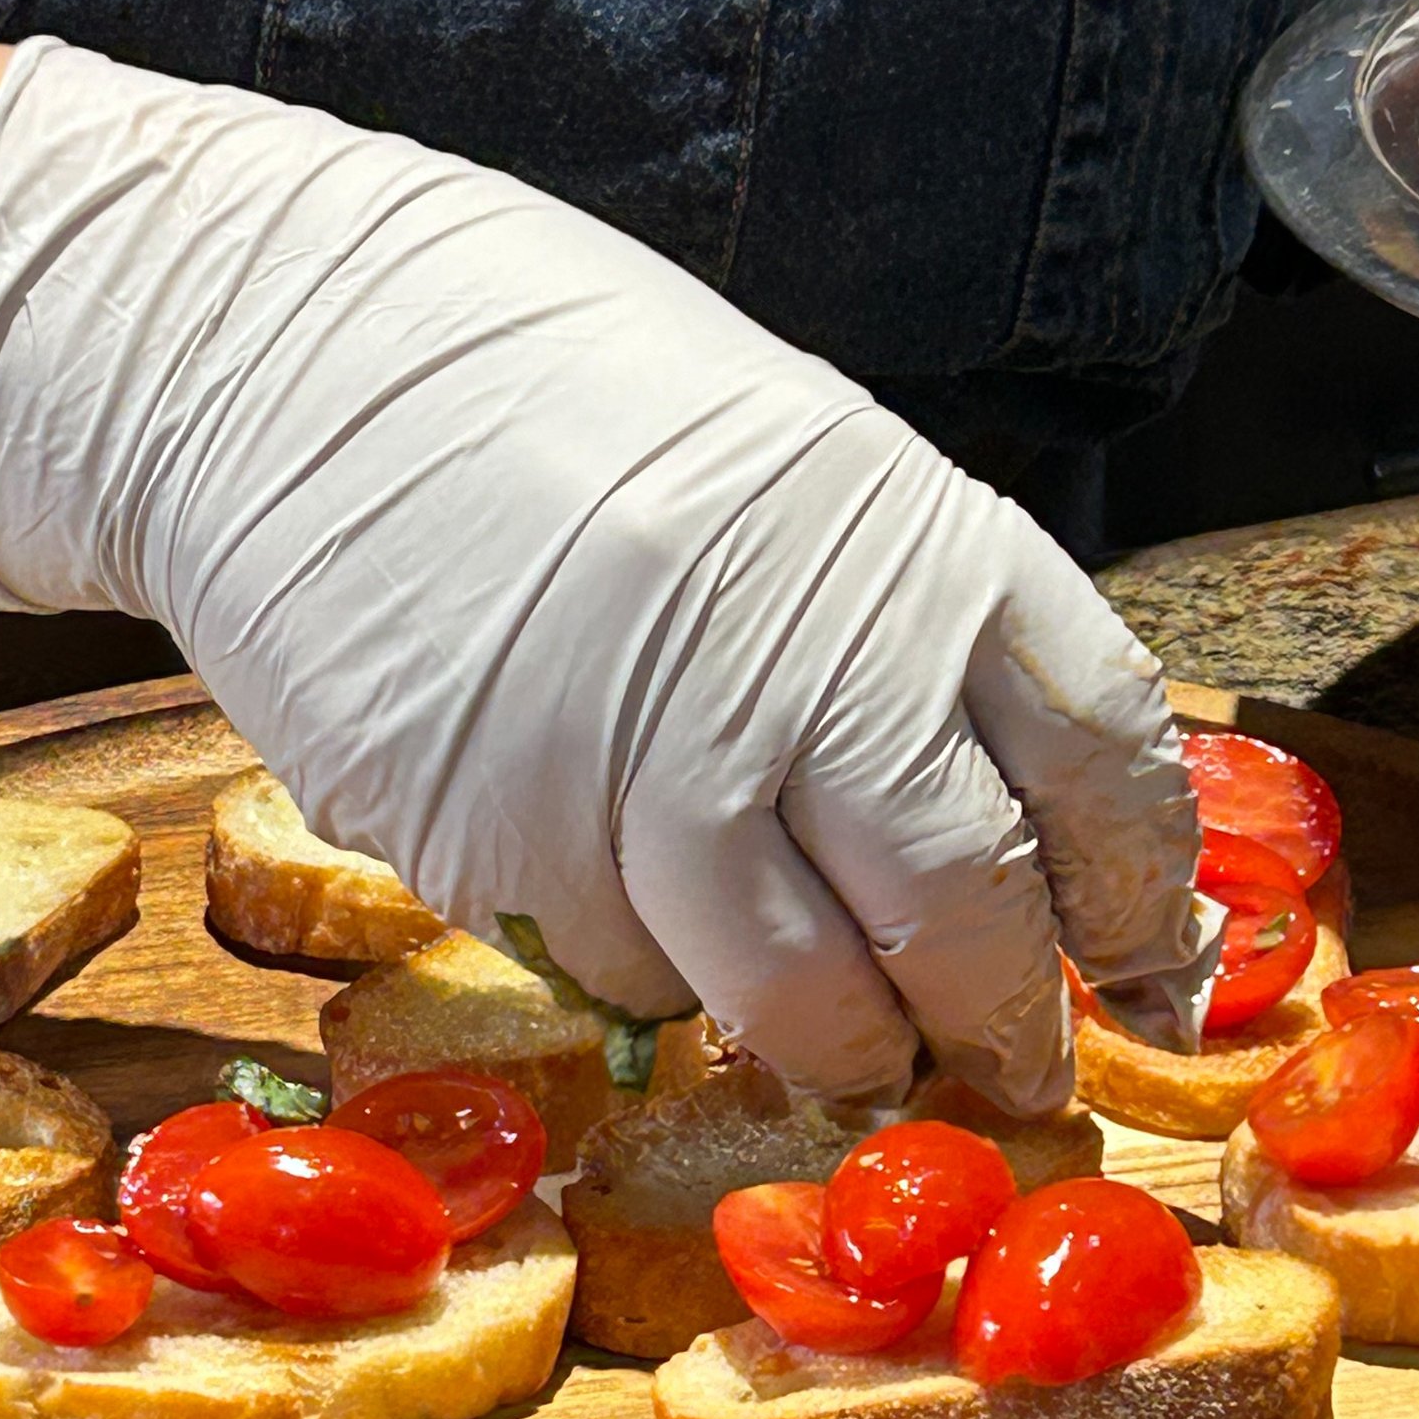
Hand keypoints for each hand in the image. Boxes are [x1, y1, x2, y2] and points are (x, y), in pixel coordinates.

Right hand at [0, 42, 1207, 1105]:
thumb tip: (1015, 828)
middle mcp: (799, 654)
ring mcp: (643, 759)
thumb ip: (894, 625)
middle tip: (1010, 1071)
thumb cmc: (546, 393)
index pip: (1101, 753)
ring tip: (847, 1055)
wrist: (277, 347)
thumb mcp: (785, 460)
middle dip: (1005, 1024)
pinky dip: (657, 973)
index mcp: (903, 535)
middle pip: (970, 911)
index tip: (1142, 965)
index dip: (1140, 891)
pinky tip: (627, 898)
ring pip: (803, 997)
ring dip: (844, 1053)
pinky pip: (628, 973)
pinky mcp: (499, 844)